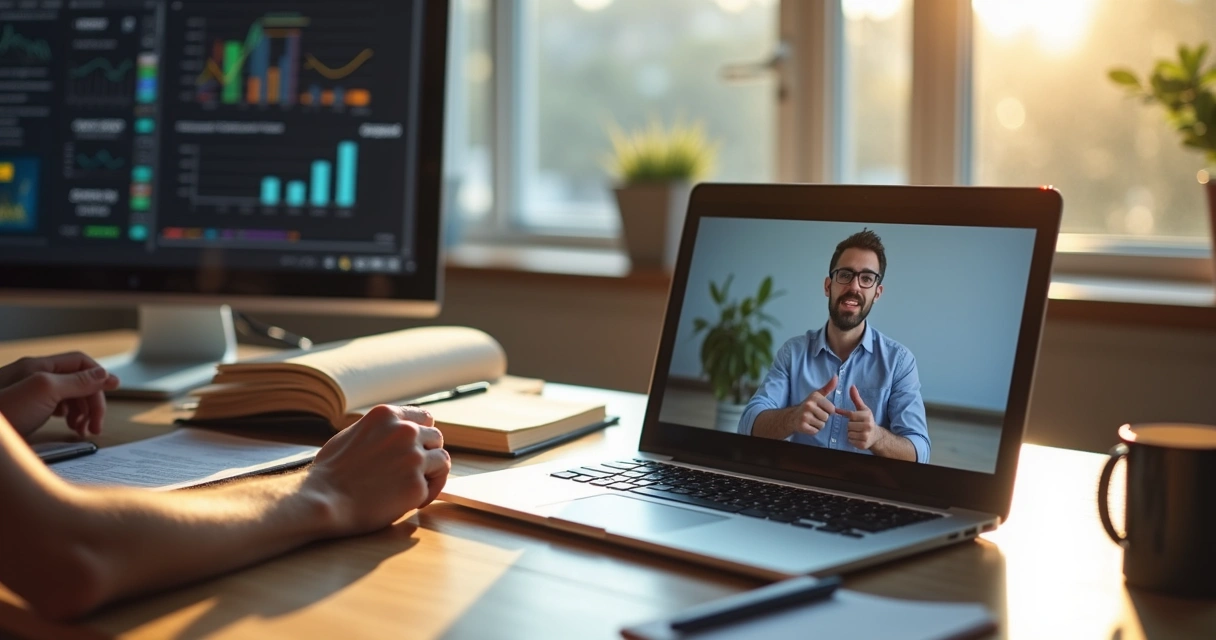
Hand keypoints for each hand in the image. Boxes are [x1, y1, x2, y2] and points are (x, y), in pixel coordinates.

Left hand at [0, 353, 120, 437]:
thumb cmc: (4, 414)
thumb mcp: (44, 390)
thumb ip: (76, 381)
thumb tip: (104, 375)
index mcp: (39, 367)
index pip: (81, 363)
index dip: (100, 376)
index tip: (115, 392)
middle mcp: (35, 378)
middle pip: (77, 382)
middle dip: (93, 401)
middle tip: (96, 426)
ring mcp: (29, 395)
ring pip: (68, 397)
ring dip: (82, 412)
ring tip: (82, 430)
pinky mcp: (25, 413)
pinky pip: (56, 409)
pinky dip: (68, 418)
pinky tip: (68, 428)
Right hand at [306, 404, 450, 535]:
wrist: (323, 500)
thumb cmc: (331, 473)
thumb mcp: (352, 435)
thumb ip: (379, 431)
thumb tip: (394, 435)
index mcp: (386, 416)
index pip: (424, 417)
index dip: (422, 435)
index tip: (418, 448)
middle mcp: (404, 431)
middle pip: (436, 438)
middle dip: (428, 454)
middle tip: (414, 472)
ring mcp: (413, 457)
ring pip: (442, 460)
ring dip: (432, 474)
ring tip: (415, 487)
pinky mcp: (417, 485)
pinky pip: (434, 487)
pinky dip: (425, 495)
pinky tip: (409, 502)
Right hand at [787, 376, 837, 436]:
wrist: (792, 417)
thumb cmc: (809, 406)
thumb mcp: (818, 395)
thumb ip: (828, 387)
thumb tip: (836, 377)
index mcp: (814, 397)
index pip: (832, 409)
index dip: (828, 411)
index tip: (820, 409)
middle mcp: (808, 405)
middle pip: (826, 417)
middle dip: (822, 418)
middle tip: (815, 415)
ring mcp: (804, 416)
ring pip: (821, 425)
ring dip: (818, 425)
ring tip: (811, 420)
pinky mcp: (802, 426)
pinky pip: (815, 431)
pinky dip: (813, 430)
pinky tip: (808, 425)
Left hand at [835, 385, 881, 449]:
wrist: (876, 436)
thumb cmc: (867, 420)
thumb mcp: (862, 409)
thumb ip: (856, 398)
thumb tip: (852, 386)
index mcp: (867, 416)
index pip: (851, 415)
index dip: (849, 417)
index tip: (853, 418)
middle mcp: (868, 426)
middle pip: (849, 425)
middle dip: (850, 425)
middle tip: (856, 426)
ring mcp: (866, 436)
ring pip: (849, 433)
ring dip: (850, 433)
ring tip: (857, 432)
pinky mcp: (863, 445)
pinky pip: (851, 441)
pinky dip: (852, 440)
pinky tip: (858, 438)